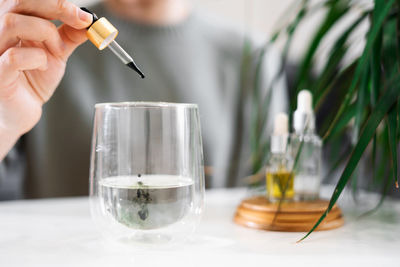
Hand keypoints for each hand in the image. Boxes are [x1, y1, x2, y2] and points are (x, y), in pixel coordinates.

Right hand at [0, 0, 91, 159]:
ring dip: (46, 34)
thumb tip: (88, 21)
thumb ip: (68, 36)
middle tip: (79, 22)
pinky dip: (37, 58)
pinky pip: (14, 57)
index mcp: (12, 22)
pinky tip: (42, 66)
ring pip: (12, 24)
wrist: (19, 111)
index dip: (57, 2)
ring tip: (58, 51)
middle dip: (55, 8)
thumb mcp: (55, 53)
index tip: (84, 16)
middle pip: (17, 2)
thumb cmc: (31, 80)